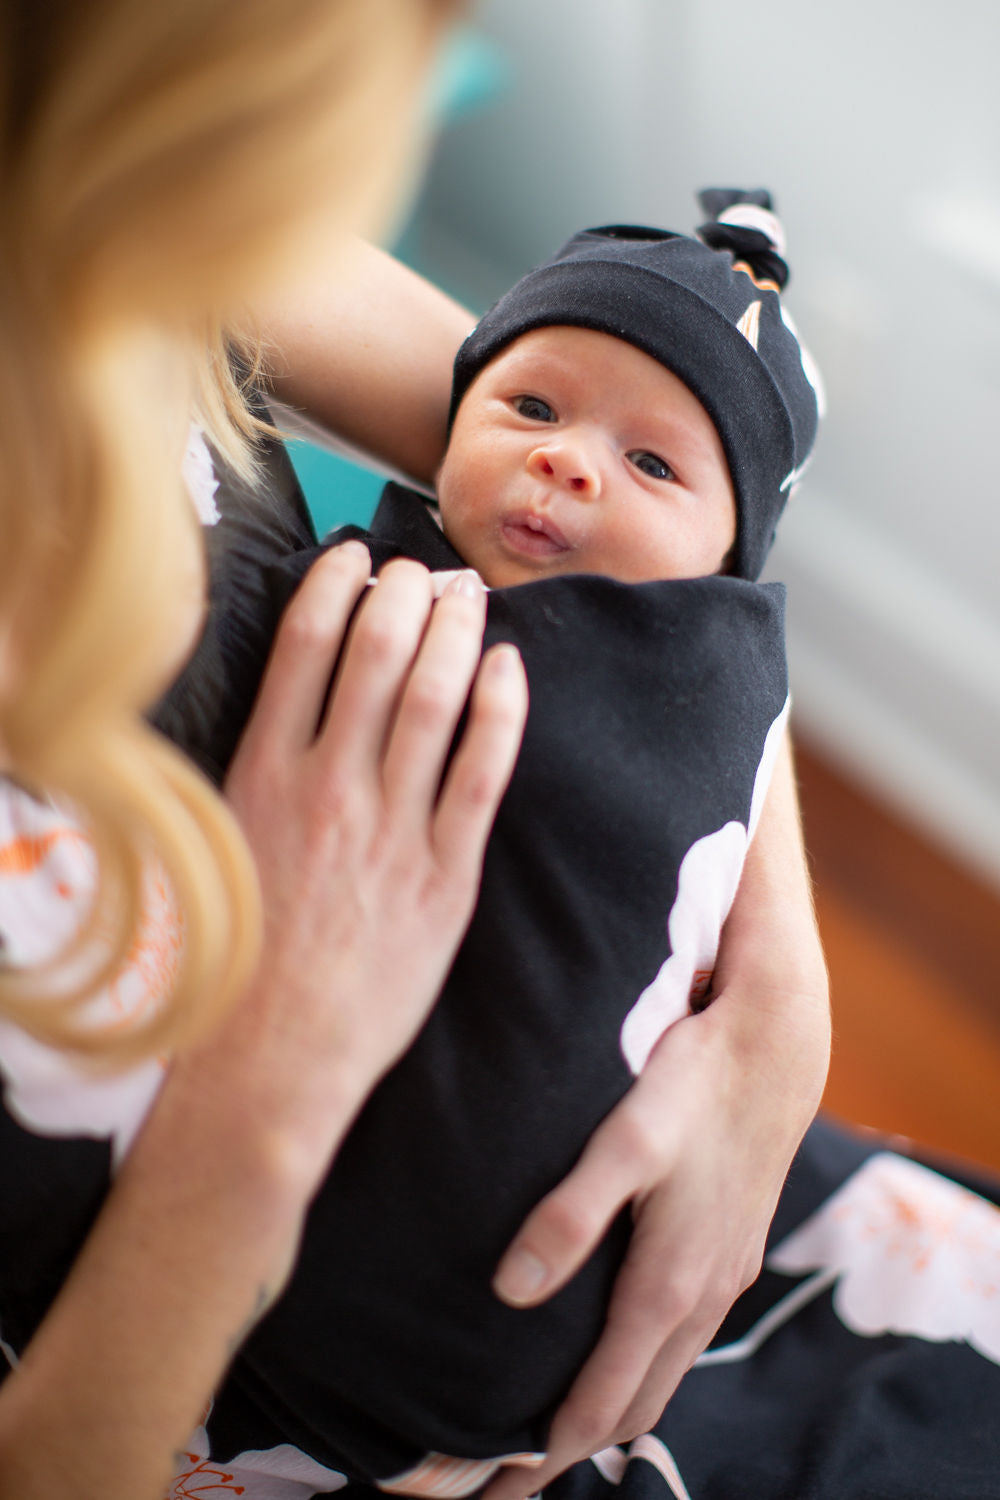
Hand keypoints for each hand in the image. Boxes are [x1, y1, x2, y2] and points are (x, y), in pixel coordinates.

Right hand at [220, 542, 526, 1186]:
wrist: (270, 1058)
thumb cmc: (239, 954)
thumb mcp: (227, 843)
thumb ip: (263, 766)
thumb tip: (301, 696)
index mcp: (263, 773)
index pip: (305, 645)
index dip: (338, 584)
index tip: (359, 555)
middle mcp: (328, 787)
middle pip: (378, 654)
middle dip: (410, 593)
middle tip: (428, 570)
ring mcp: (391, 829)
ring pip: (435, 699)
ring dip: (458, 633)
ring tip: (469, 597)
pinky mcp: (445, 875)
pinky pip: (483, 772)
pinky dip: (500, 710)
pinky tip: (510, 670)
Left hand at [483, 736, 829, 1499]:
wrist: (774, 1045)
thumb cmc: (690, 1084)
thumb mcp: (624, 1139)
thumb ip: (569, 1214)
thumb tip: (510, 1292)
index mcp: (668, 1279)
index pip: (603, 1396)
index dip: (547, 1452)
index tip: (497, 1492)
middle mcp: (700, 1293)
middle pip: (635, 1403)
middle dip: (572, 1452)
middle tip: (507, 1485)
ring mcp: (722, 1274)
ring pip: (664, 1374)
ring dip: (611, 1415)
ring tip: (554, 1442)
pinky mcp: (731, 1249)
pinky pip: (683, 1340)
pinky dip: (644, 1372)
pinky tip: (621, 1358)